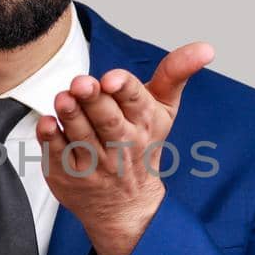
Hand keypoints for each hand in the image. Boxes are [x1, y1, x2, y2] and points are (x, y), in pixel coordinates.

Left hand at [36, 42, 214, 254]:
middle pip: (108, 120)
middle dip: (94, 100)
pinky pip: (57, 154)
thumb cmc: (142, 146)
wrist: (127, 206)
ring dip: (71, 115)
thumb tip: (207, 48)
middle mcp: (121, 144)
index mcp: (144, 123)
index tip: (112, 79)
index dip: (124, 89)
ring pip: (81, 135)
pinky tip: (47, 123)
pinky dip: (51, 138)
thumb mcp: (164, 110)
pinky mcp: (69, 174)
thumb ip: (176, 73)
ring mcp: (94, 162)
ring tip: (63, 98)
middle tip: (81, 83)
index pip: (137, 102)